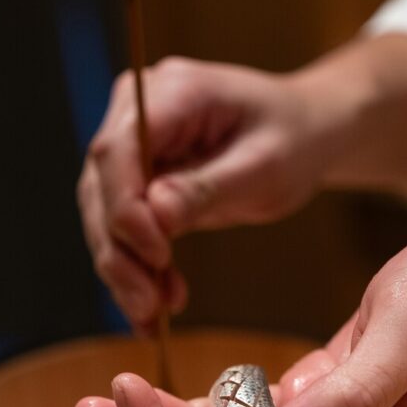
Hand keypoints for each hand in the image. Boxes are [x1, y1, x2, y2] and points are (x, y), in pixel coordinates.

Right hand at [77, 57, 330, 327]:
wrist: (305, 133)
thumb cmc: (294, 138)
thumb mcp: (265, 166)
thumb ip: (208, 188)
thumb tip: (155, 214)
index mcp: (171, 92)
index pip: (118, 150)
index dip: (124, 207)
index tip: (157, 254)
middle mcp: (137, 114)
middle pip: (101, 188)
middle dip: (121, 252)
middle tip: (148, 306)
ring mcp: (133, 147)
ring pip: (104, 216)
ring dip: (124, 270)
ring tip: (153, 314)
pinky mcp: (139, 180)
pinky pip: (123, 229)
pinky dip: (136, 271)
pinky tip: (152, 311)